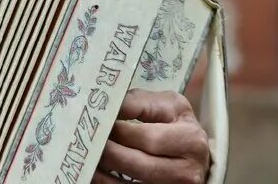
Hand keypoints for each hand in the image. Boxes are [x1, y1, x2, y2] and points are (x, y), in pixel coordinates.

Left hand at [94, 89, 210, 183]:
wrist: (193, 153)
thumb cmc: (175, 123)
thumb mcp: (164, 106)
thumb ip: (136, 102)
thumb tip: (105, 104)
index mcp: (190, 140)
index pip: (147, 137)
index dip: (118, 130)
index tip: (95, 122)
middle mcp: (187, 170)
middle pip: (138, 164)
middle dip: (108, 151)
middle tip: (84, 139)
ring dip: (103, 171)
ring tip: (85, 155)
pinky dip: (106, 182)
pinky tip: (92, 171)